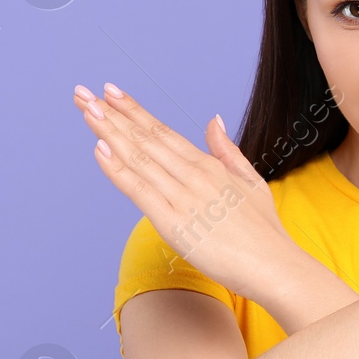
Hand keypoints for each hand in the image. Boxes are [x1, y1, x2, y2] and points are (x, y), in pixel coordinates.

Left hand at [74, 82, 305, 304]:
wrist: (274, 266)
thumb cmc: (265, 232)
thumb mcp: (251, 182)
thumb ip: (228, 151)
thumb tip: (214, 120)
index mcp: (210, 166)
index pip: (164, 132)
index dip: (135, 111)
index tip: (112, 92)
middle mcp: (194, 176)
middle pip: (146, 139)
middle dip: (113, 114)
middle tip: (84, 92)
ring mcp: (183, 198)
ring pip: (139, 159)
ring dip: (110, 133)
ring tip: (87, 110)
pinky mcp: (174, 223)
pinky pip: (139, 190)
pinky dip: (118, 169)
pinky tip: (100, 149)